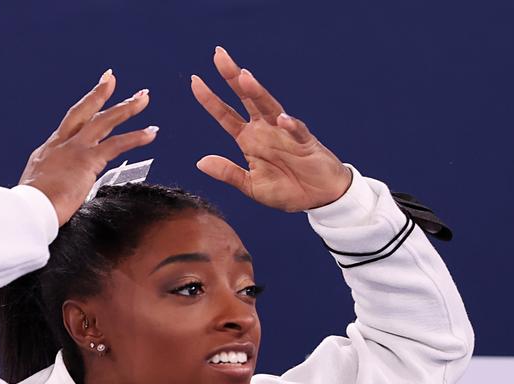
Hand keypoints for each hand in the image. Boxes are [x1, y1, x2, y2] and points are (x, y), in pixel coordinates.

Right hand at [19, 70, 158, 224]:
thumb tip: (50, 201)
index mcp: (48, 152)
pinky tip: (151, 132)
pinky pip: (118, 144)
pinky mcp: (88, 160)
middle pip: (83, 112)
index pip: (68, 128)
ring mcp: (75, 150)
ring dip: (126, 108)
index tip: (88, 103)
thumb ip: (47, 189)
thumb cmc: (29, 208)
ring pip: (104, 121)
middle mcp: (61, 145)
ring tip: (143, 97)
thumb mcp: (36, 193)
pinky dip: (136, 137)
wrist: (28, 209)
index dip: (80, 115)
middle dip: (98, 94)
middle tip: (110, 79)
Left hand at [191, 46, 351, 211]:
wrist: (318, 198)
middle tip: (218, 55)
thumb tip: (200, 161)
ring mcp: (285, 133)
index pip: (225, 115)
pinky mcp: (305, 143)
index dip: (210, 99)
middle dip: (232, 77)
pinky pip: (298, 131)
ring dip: (257, 92)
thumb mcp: (250, 186)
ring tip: (243, 77)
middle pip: (245, 98)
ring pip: (269, 107)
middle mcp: (264, 130)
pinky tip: (282, 119)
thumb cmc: (286, 190)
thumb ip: (228, 173)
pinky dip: (291, 125)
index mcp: (249, 140)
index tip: (194, 81)